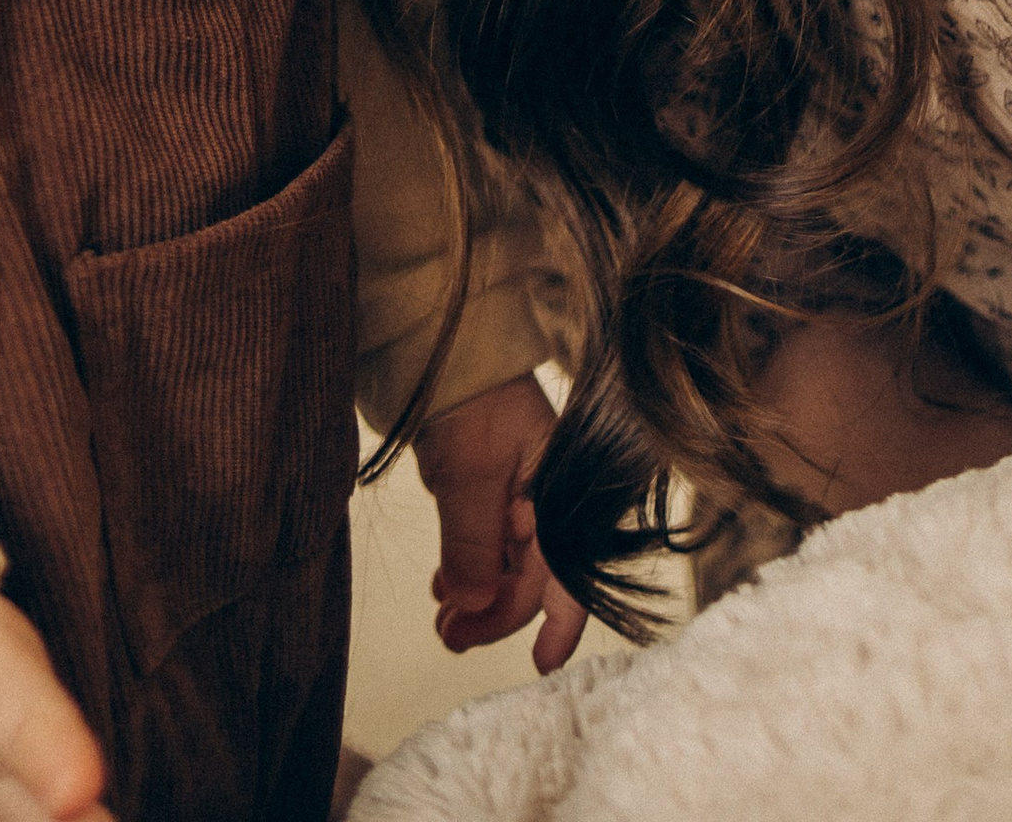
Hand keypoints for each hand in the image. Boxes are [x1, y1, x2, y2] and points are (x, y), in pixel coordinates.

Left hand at [415, 374, 587, 673]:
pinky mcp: (490, 486)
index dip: (559, 623)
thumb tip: (471, 608)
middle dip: (493, 613)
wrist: (441, 345)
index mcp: (559, 495)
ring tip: (441, 621)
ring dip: (475, 595)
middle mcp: (546, 499)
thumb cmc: (469, 402)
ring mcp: (518, 492)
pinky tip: (443, 585)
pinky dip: (465, 567)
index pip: (570, 572)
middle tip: (450, 639)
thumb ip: (473, 546)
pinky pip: (484, 542)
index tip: (543, 665)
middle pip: (531, 576)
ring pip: (504, 563)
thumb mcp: (471, 476)